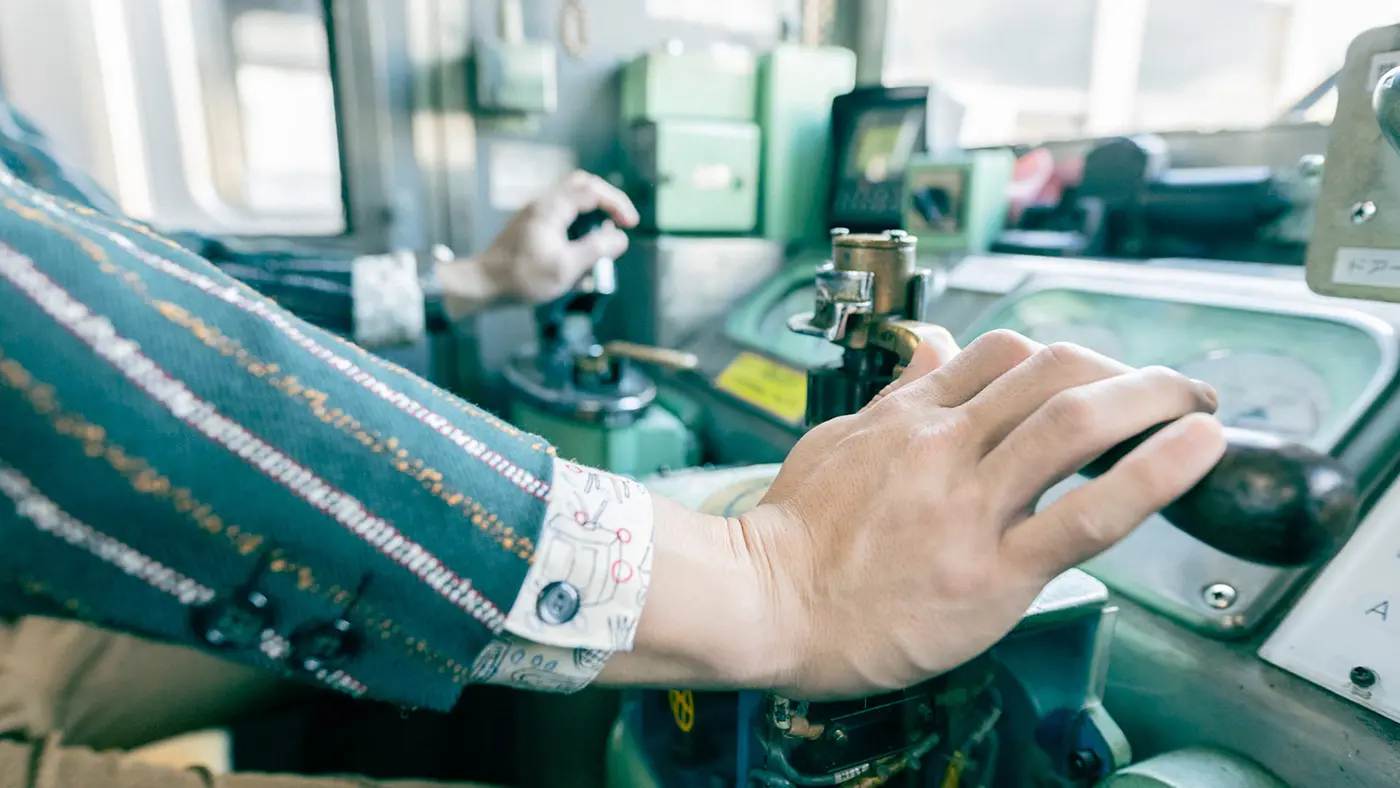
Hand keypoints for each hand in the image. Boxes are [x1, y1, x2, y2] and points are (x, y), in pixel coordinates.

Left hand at [438, 171, 638, 316]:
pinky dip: (577, 230)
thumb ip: (597, 249)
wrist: (481, 285)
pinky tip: (578, 258)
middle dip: (606, 201)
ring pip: (571, 201)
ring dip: (591, 217)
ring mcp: (534, 214)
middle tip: (621, 220)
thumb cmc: (522, 278)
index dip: (618, 203)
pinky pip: (560, 218)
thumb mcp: (566, 267)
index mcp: (552, 208)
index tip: (631, 224)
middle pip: (582, 185)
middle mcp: (542, 204)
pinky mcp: (529, 227)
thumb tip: (620, 238)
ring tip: (600, 244)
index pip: (593, 190)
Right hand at [604, 331, 1223, 697]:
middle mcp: (944, 447)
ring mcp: (969, 506)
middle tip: (1170, 389)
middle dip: (1127, 371)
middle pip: (1053, 371)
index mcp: (909, 418)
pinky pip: (1086, 514)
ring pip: (1075, 422)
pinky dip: (1154, 474)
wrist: (764, 605)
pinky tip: (1198, 450)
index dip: (1067, 357)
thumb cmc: (792, 536)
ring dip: (1154, 400)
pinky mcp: (991, 571)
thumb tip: (933, 347)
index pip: (1004, 352)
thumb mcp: (836, 441)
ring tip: (1200, 405)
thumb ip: (897, 394)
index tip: (1100, 377)